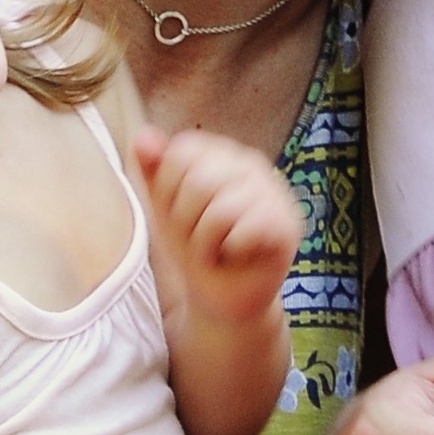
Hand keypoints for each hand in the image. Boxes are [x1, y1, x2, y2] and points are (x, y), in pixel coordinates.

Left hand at [138, 126, 299, 324]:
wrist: (221, 299)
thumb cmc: (195, 248)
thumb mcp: (165, 208)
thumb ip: (155, 170)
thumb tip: (144, 135)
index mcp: (222, 154)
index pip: (182, 152)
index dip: (168, 190)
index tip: (179, 213)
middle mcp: (252, 165)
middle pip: (198, 180)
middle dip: (185, 220)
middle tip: (199, 237)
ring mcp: (275, 193)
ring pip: (219, 210)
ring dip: (205, 242)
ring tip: (216, 249)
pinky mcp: (289, 225)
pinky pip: (245, 230)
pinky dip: (230, 251)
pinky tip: (238, 255)